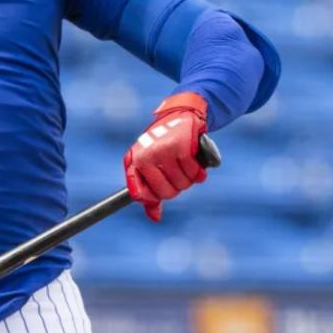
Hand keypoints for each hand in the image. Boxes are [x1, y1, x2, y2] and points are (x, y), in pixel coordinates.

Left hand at [123, 91, 208, 221]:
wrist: (181, 114)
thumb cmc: (164, 144)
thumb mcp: (151, 166)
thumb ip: (150, 192)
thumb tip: (155, 218)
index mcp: (134, 162)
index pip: (138, 194)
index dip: (153, 197)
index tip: (163, 190)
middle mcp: (145, 157)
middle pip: (165, 193)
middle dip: (176, 188)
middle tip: (178, 175)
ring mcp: (162, 151)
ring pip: (181, 184)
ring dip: (189, 179)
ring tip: (186, 166)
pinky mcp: (180, 146)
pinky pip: (193, 173)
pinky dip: (198, 172)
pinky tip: (196, 164)